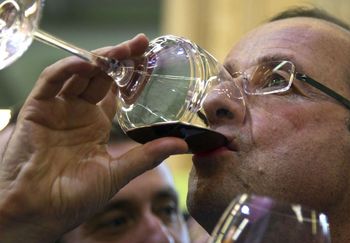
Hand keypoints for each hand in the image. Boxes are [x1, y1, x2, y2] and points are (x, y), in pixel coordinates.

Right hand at [0, 34, 187, 242]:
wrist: (39, 212)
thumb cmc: (75, 198)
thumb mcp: (118, 173)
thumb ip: (148, 156)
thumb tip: (182, 145)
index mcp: (96, 125)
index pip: (116, 90)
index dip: (132, 74)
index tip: (150, 59)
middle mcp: (78, 113)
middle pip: (101, 76)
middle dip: (121, 58)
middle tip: (141, 44)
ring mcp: (58, 109)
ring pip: (79, 73)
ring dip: (100, 58)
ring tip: (123, 50)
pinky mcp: (37, 109)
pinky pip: (51, 81)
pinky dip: (68, 69)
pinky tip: (89, 63)